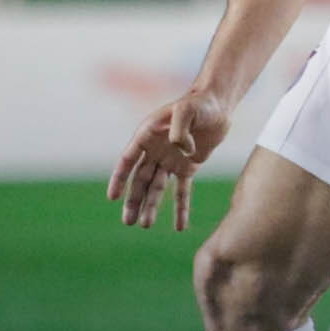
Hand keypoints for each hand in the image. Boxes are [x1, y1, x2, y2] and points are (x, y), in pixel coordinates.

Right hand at [105, 89, 229, 229]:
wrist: (217, 105)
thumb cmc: (199, 104)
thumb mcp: (187, 110)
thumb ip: (180, 129)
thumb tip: (182, 151)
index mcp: (146, 135)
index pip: (127, 160)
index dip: (119, 179)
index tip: (112, 197)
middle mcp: (154, 150)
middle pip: (139, 180)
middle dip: (133, 201)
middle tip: (128, 222)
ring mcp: (169, 160)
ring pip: (156, 188)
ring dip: (151, 206)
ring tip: (145, 225)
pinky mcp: (187, 167)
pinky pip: (182, 190)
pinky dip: (181, 208)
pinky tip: (180, 226)